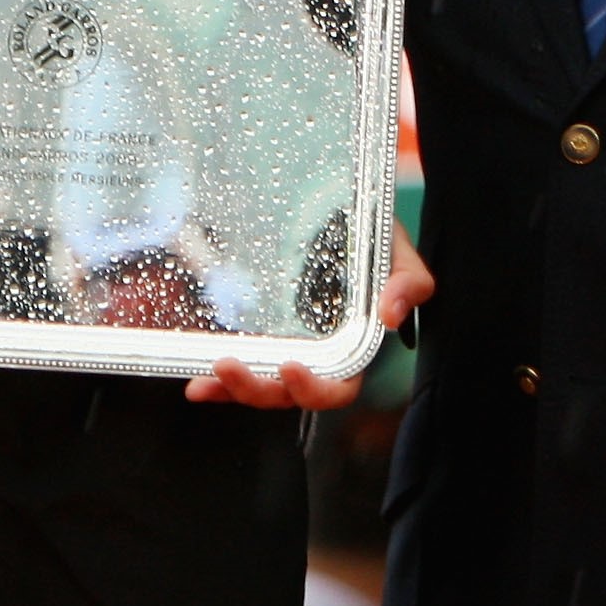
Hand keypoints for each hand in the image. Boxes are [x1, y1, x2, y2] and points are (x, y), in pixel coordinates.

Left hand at [187, 226, 431, 409]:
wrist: (343, 210)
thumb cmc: (375, 238)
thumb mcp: (397, 251)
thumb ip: (409, 280)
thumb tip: (391, 315)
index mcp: (354, 348)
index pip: (339, 387)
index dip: (314, 389)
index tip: (290, 367)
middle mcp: (319, 356)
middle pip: (288, 395)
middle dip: (257, 390)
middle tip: (228, 365)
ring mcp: (287, 346)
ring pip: (260, 385)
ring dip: (231, 388)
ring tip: (207, 373)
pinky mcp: (262, 333)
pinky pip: (243, 364)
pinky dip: (217, 381)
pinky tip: (196, 382)